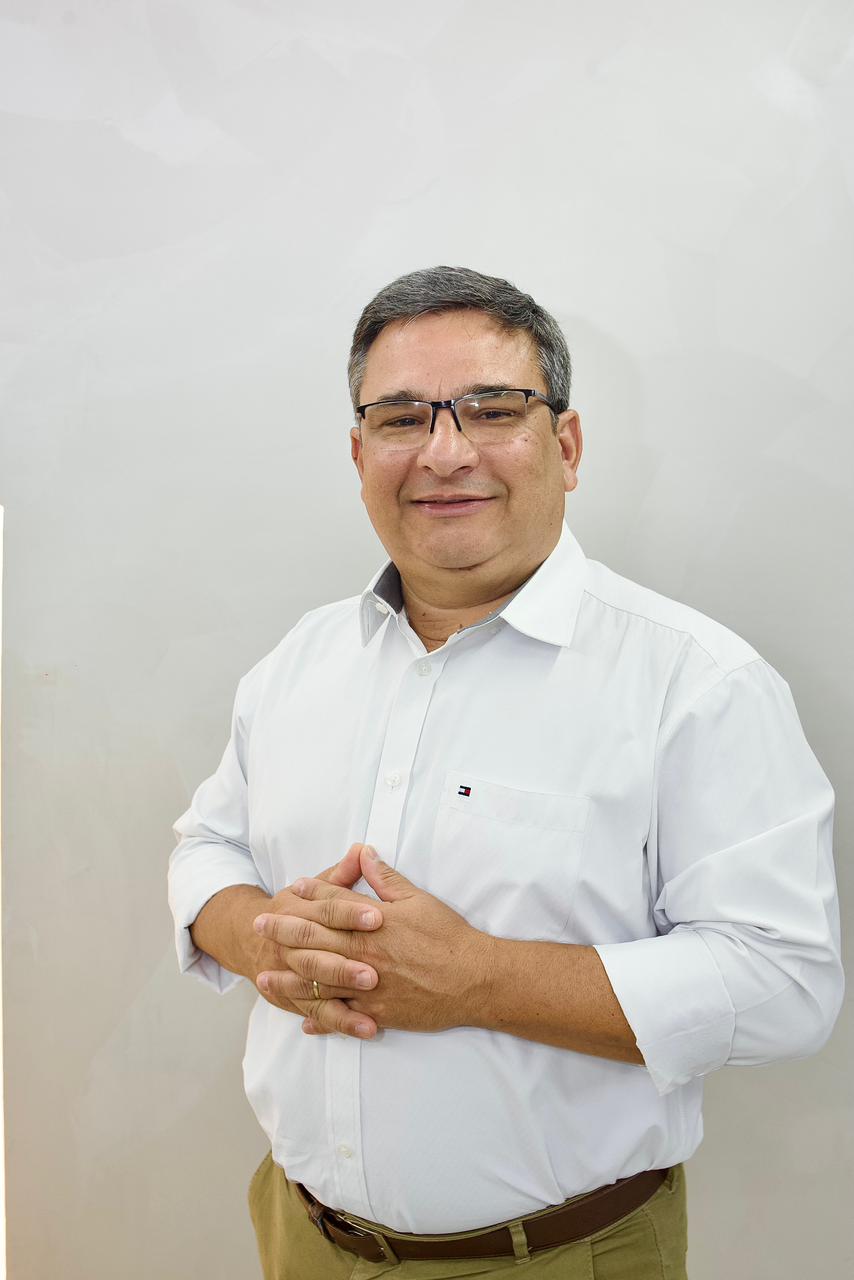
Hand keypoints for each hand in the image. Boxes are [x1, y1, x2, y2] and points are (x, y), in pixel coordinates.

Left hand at [253, 846, 494, 1037]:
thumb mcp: (418, 899)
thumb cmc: (448, 937)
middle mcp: (364, 955)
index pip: (333, 905)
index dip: (310, 894)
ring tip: (265, 977)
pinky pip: (341, 1016)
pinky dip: (321, 1017)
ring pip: (320, 983)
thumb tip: (364, 853)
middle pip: (315, 942)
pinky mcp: (377, 1014)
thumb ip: (385, 878)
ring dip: (289, 980)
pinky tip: (303, 1019)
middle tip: (260, 926)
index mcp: (372, 924)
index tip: (290, 888)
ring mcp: (367, 988)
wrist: (474, 980)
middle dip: (284, 932)